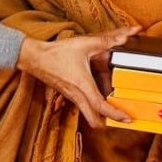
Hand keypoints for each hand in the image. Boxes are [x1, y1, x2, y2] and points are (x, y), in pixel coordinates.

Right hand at [16, 27, 138, 127]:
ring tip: (114, 108)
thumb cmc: (57, 52)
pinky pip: (82, 106)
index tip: (126, 119)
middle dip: (108, 123)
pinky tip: (99, 96)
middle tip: (122, 119)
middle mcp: (77, 95)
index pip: (100, 107)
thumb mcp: (83, 44)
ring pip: (88, 114)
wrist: (35, 57)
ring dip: (100, 115)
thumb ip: (105, 41)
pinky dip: (92, 107)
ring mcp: (71, 96)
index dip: (115, 115)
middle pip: (93, 120)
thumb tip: (124, 38)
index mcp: (83, 85)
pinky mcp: (68, 94)